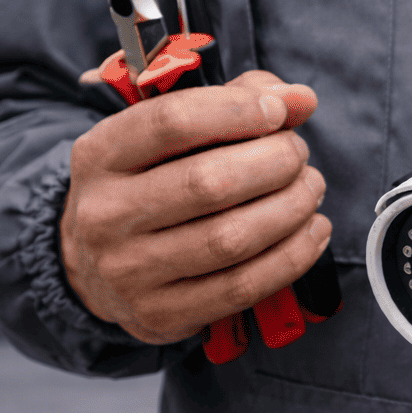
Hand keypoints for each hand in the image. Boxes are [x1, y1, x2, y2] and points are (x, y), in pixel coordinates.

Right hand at [60, 70, 331, 343]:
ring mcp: (129, 272)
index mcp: (99, 155)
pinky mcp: (161, 313)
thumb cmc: (152, 181)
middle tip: (298, 154)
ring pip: (230, 239)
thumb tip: (301, 99)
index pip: (172, 122)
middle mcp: (104, 215)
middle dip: (274, 162)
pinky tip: (313, 230)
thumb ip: (235, 100)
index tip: (279, 111)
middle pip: (208, 183)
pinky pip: (243, 286)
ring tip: (310, 188)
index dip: (239, 111)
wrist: (98, 267)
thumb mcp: (170, 132)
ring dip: (291, 208)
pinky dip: (293, 256)